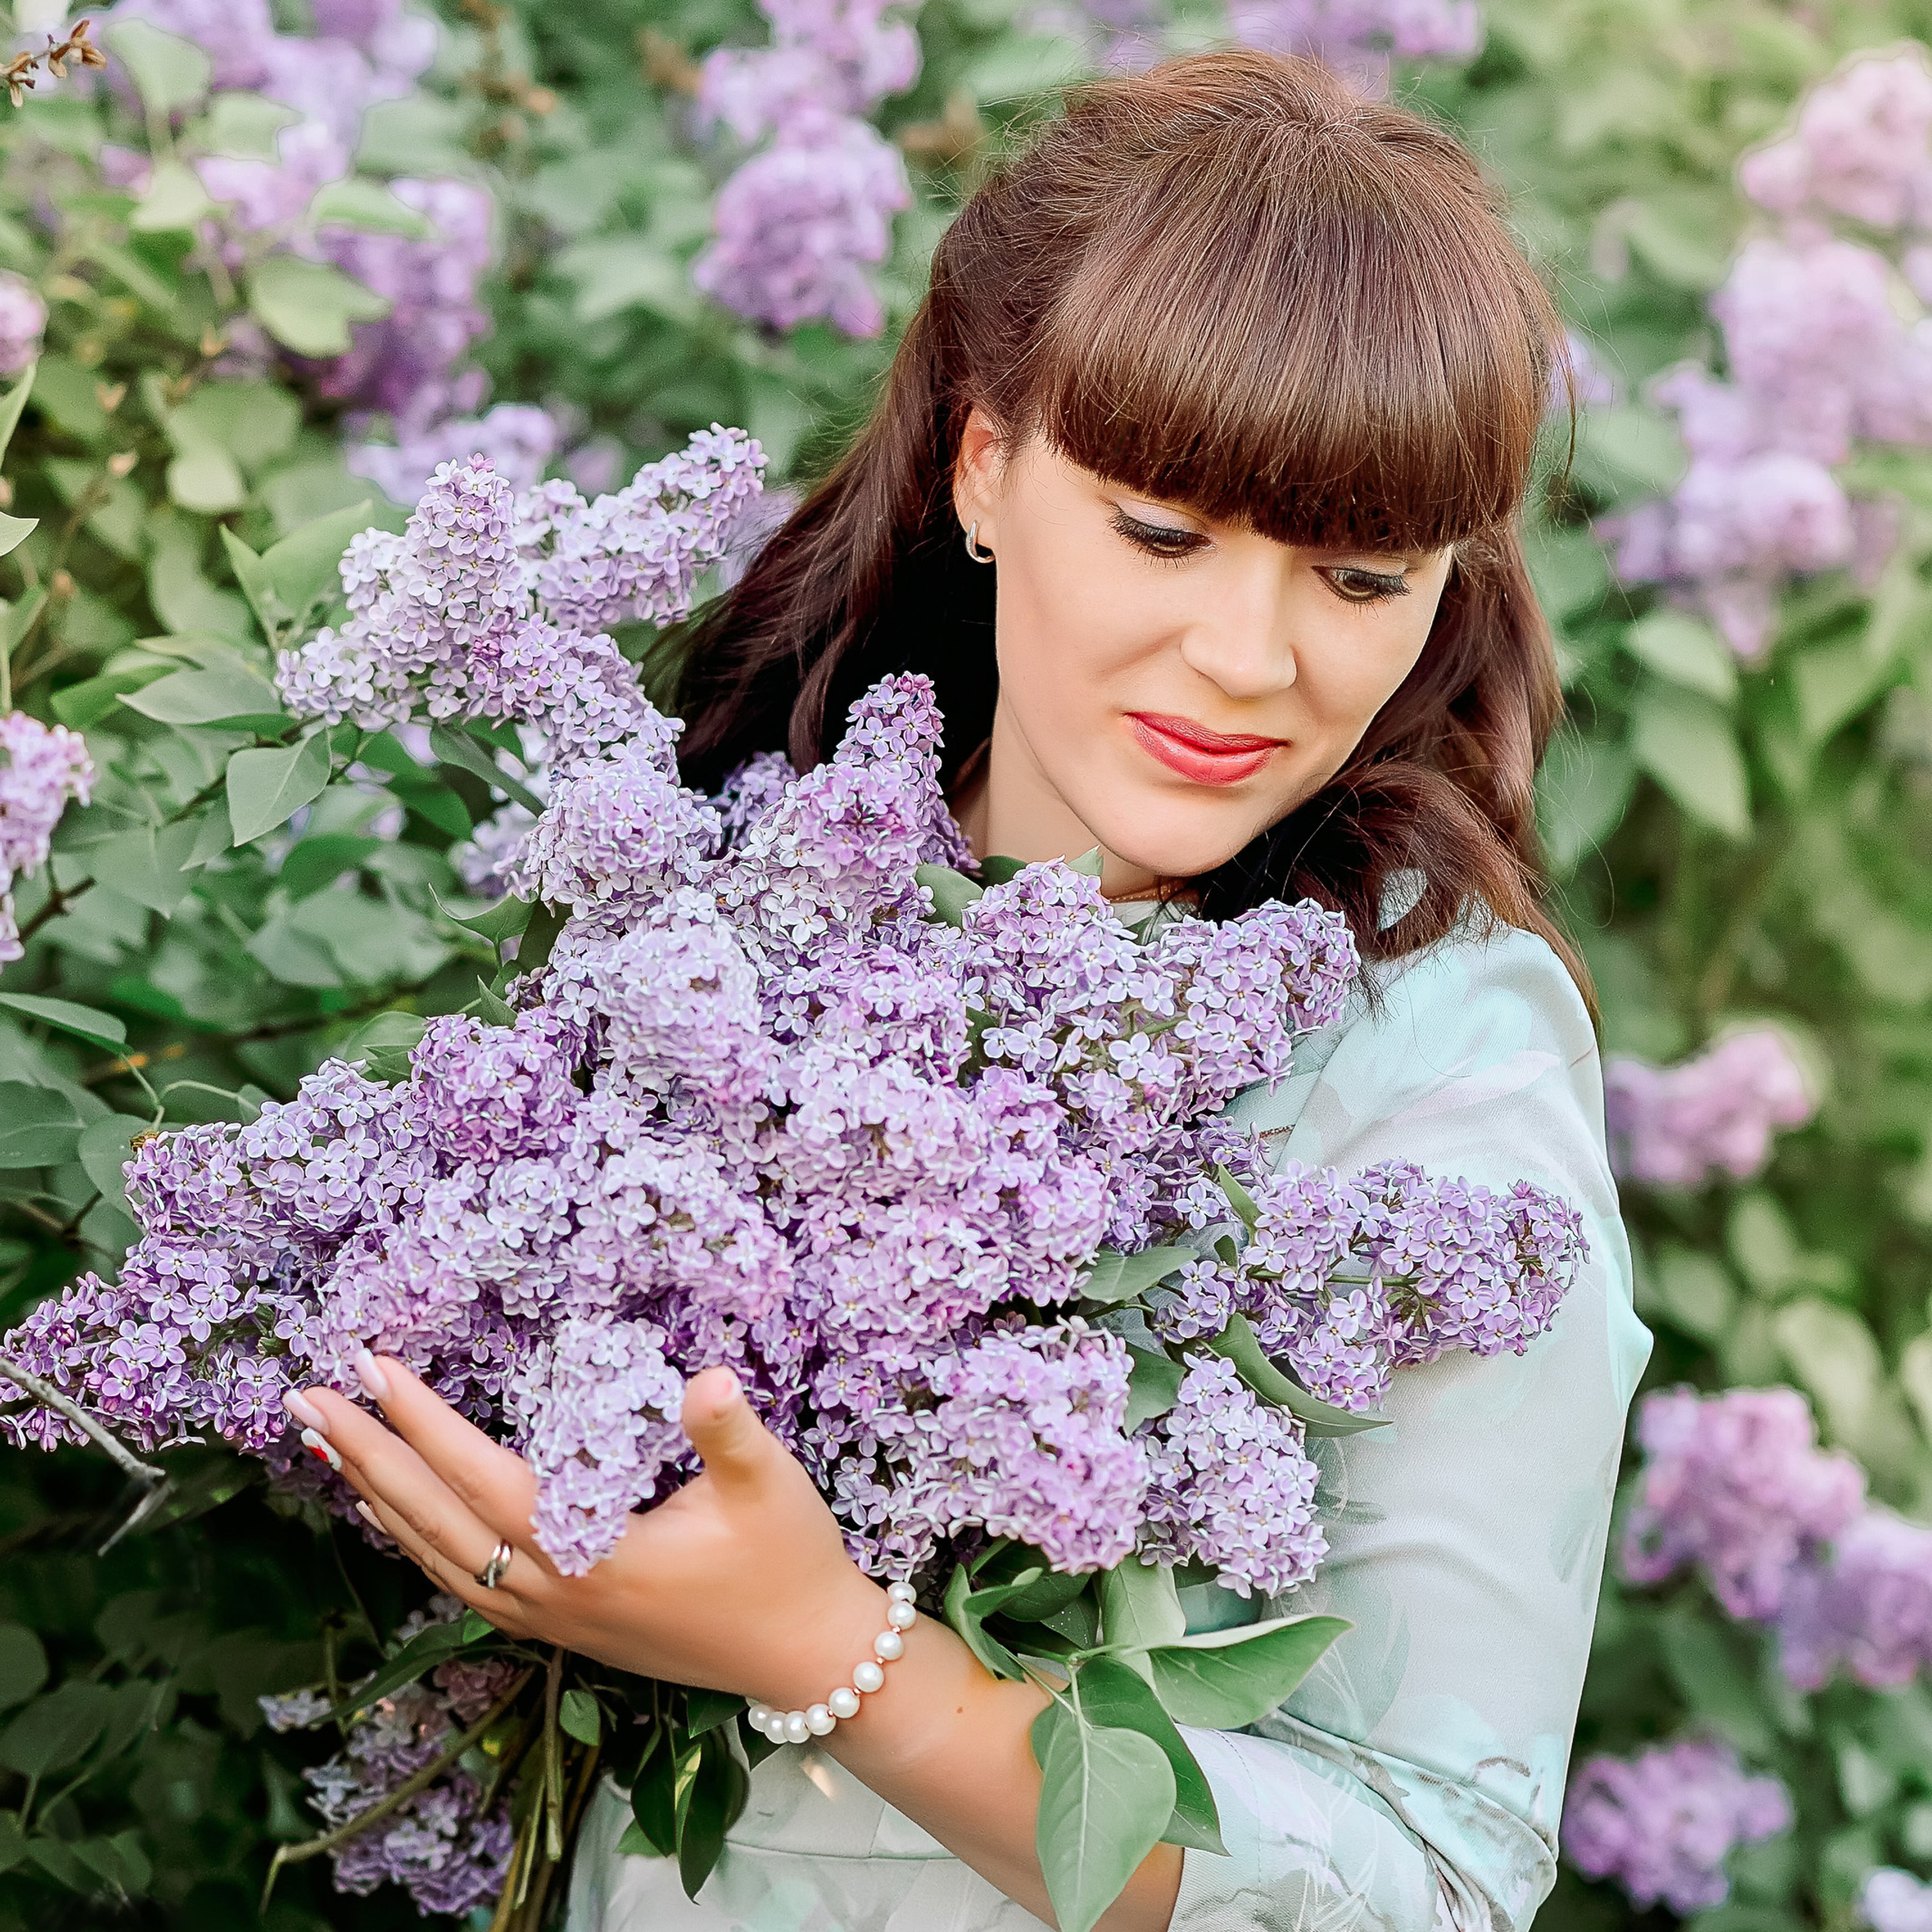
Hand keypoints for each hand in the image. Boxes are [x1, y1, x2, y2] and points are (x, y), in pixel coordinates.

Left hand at [287, 1358, 891, 1708]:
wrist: (802, 1655)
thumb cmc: (788, 1561)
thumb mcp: (772, 1484)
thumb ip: (729, 1430)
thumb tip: (706, 1379)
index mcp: (593, 1556)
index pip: (482, 1481)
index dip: (423, 1424)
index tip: (372, 1367)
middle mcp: (553, 1594)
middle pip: (434, 1522)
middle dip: (365, 1456)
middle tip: (304, 1398)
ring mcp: (549, 1619)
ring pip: (436, 1559)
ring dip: (376, 1498)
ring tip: (327, 1445)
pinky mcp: (558, 1629)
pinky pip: (460, 1583)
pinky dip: (414, 1540)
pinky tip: (395, 1512)